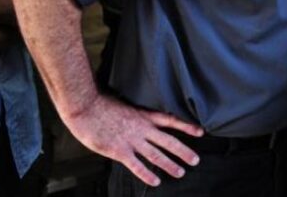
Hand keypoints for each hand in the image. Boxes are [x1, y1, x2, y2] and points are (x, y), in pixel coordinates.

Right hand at [64, 94, 203, 186]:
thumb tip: (141, 122)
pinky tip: (156, 181)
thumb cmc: (102, 104)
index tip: (200, 132)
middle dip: (183, 151)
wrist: (86, 107)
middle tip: (195, 160)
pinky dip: (147, 175)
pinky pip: (137, 165)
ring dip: (170, 165)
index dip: (187, 127)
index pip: (171, 121)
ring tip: (180, 172)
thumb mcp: (126, 106)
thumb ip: (136, 117)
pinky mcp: (119, 151)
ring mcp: (132, 140)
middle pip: (168, 141)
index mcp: (144, 115)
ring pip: (156, 155)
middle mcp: (142, 128)